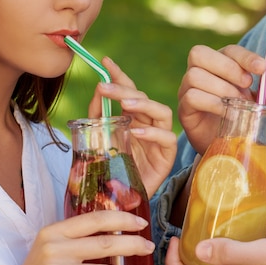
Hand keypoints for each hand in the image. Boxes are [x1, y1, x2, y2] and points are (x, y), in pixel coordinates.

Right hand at [1, 210, 154, 264]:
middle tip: (149, 247)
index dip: (121, 218)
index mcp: (53, 232)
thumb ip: (74, 240)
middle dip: (132, 243)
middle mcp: (54, 248)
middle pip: (104, 242)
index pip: (94, 219)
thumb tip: (114, 233)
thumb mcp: (50, 252)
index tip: (140, 221)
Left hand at [89, 57, 176, 196]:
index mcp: (132, 117)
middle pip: (144, 98)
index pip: (129, 90)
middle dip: (125, 89)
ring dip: (144, 105)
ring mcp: (159, 139)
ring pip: (162, 112)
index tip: (105, 62)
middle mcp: (148, 124)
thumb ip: (98, 116)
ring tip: (126, 104)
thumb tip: (98, 90)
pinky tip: (137, 133)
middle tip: (106, 87)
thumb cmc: (110, 170)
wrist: (118, 202)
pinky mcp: (167, 156)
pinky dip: (152, 134)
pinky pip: (167, 139)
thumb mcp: (98, 139)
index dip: (119, 75)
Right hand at [176, 44, 265, 153]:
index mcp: (220, 64)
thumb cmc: (246, 118)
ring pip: (194, 75)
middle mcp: (200, 72)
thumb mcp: (264, 104)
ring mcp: (187, 90)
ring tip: (238, 103)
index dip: (244, 56)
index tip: (262, 68)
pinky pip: (192, 97)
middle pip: (199, 53)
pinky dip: (213, 103)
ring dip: (221, 88)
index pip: (228, 51)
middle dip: (227, 67)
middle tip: (247, 84)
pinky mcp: (184, 109)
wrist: (230, 148)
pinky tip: (228, 114)